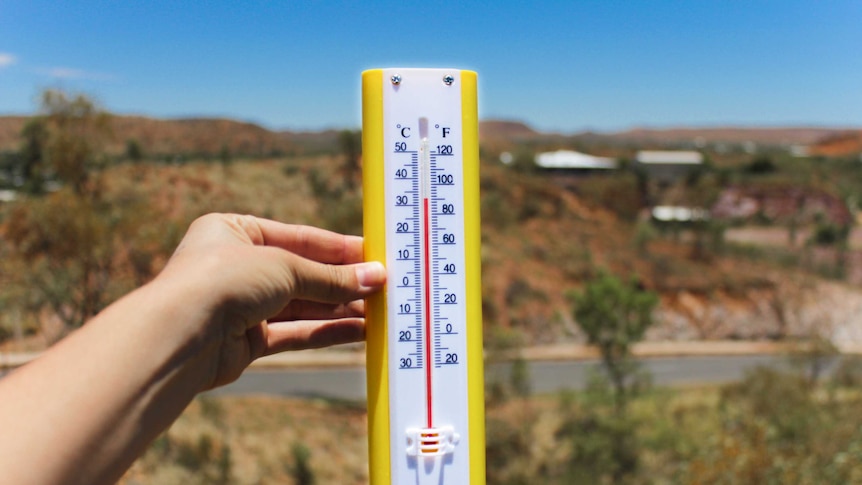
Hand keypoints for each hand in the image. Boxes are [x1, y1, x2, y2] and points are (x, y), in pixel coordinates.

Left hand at [158, 213, 385, 387]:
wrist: (180, 335)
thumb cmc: (223, 280)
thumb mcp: (284, 267)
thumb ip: (331, 277)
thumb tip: (376, 278)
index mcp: (235, 230)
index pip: (300, 238)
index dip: (340, 249)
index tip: (377, 255)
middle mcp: (238, 266)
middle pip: (303, 273)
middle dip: (344, 281)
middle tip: (386, 286)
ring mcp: (242, 305)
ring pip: (302, 306)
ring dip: (341, 308)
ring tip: (380, 311)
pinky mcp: (247, 340)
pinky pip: (295, 332)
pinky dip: (327, 331)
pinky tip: (359, 331)